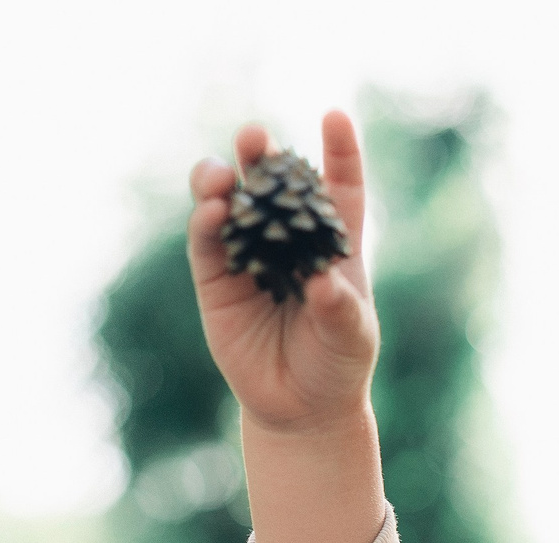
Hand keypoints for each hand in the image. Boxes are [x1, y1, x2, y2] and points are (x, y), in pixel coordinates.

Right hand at [189, 112, 377, 435]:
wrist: (301, 409)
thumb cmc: (338, 363)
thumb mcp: (352, 336)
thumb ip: (339, 308)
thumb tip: (321, 283)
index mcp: (332, 242)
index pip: (338, 187)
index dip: (338, 152)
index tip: (335, 116)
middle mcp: (287, 240)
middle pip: (273, 185)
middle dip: (261, 156)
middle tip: (253, 137)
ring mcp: (248, 256)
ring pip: (229, 204)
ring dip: (220, 182)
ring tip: (220, 175)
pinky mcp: (216, 281)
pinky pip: (207, 243)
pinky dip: (206, 222)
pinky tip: (211, 210)